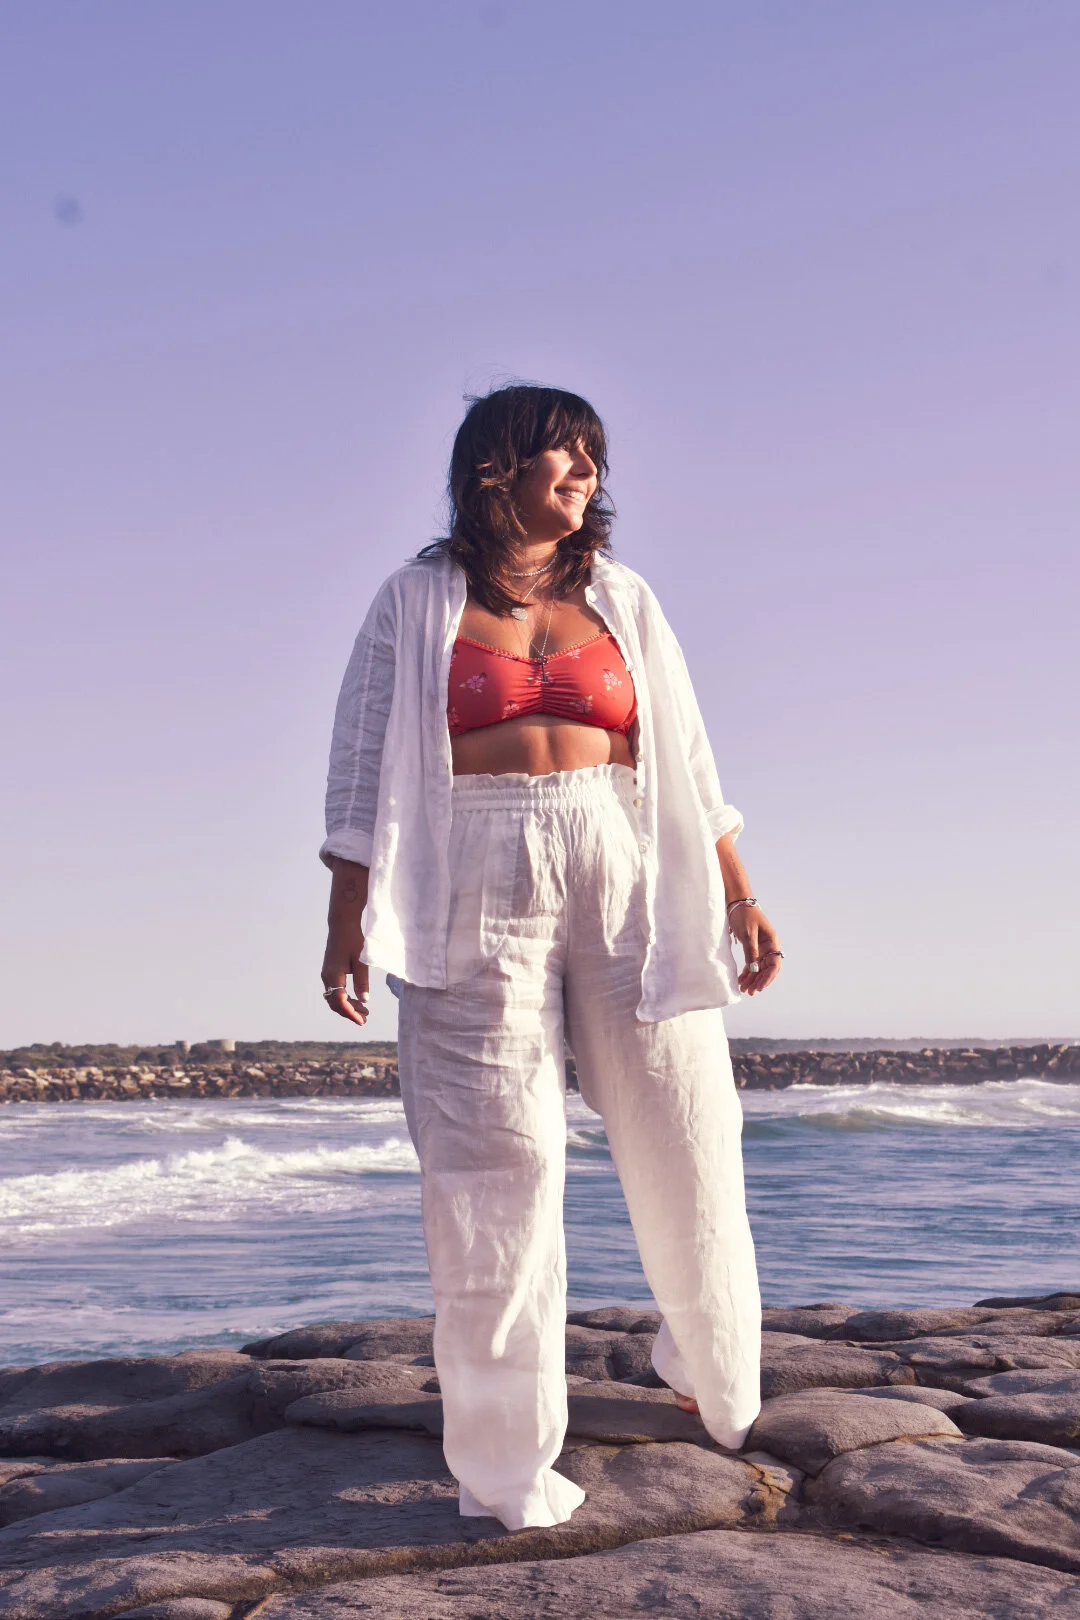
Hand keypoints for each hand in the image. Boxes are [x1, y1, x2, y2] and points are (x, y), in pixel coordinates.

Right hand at [322, 858, 370, 1024]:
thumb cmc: (353, 940)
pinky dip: (345, 999)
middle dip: (350, 1013)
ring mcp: (327, 975)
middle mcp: (327, 977)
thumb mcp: (361, 961)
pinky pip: (335, 992)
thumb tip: (364, 1000)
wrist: (342, 925)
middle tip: (366, 1018)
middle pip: (335, 1003)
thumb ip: (362, 981)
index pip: (340, 1001)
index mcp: (334, 975)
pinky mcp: (330, 973)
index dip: (351, 1013)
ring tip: (364, 1011)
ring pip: (334, 999)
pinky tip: (357, 1001)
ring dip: (348, 1007)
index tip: (362, 1020)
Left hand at [728, 904, 782, 995]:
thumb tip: (755, 970)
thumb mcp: (748, 934)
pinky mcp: (752, 948)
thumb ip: (751, 952)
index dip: (767, 977)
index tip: (759, 987)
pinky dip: (747, 973)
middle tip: (749, 992)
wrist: (736, 904)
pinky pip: (752, 964)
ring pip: (759, 968)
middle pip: (766, 969)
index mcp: (772, 942)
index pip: (774, 964)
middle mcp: (769, 947)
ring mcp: (761, 948)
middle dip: (758, 981)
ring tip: (744, 989)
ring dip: (752, 979)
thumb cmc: (744, 916)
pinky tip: (742, 981)